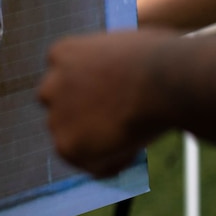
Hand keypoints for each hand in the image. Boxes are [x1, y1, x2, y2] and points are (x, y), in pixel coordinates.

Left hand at [38, 29, 173, 176]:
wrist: (164, 78)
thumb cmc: (162, 58)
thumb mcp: (128, 50)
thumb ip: (115, 69)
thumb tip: (126, 88)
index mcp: (62, 54)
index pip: (66, 80)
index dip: (92, 94)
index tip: (113, 103)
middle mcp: (51, 84)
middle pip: (64, 111)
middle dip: (86, 121)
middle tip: (119, 130)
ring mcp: (56, 116)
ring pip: (78, 141)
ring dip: (103, 145)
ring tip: (137, 138)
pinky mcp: (67, 145)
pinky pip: (92, 164)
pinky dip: (114, 163)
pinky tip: (136, 149)